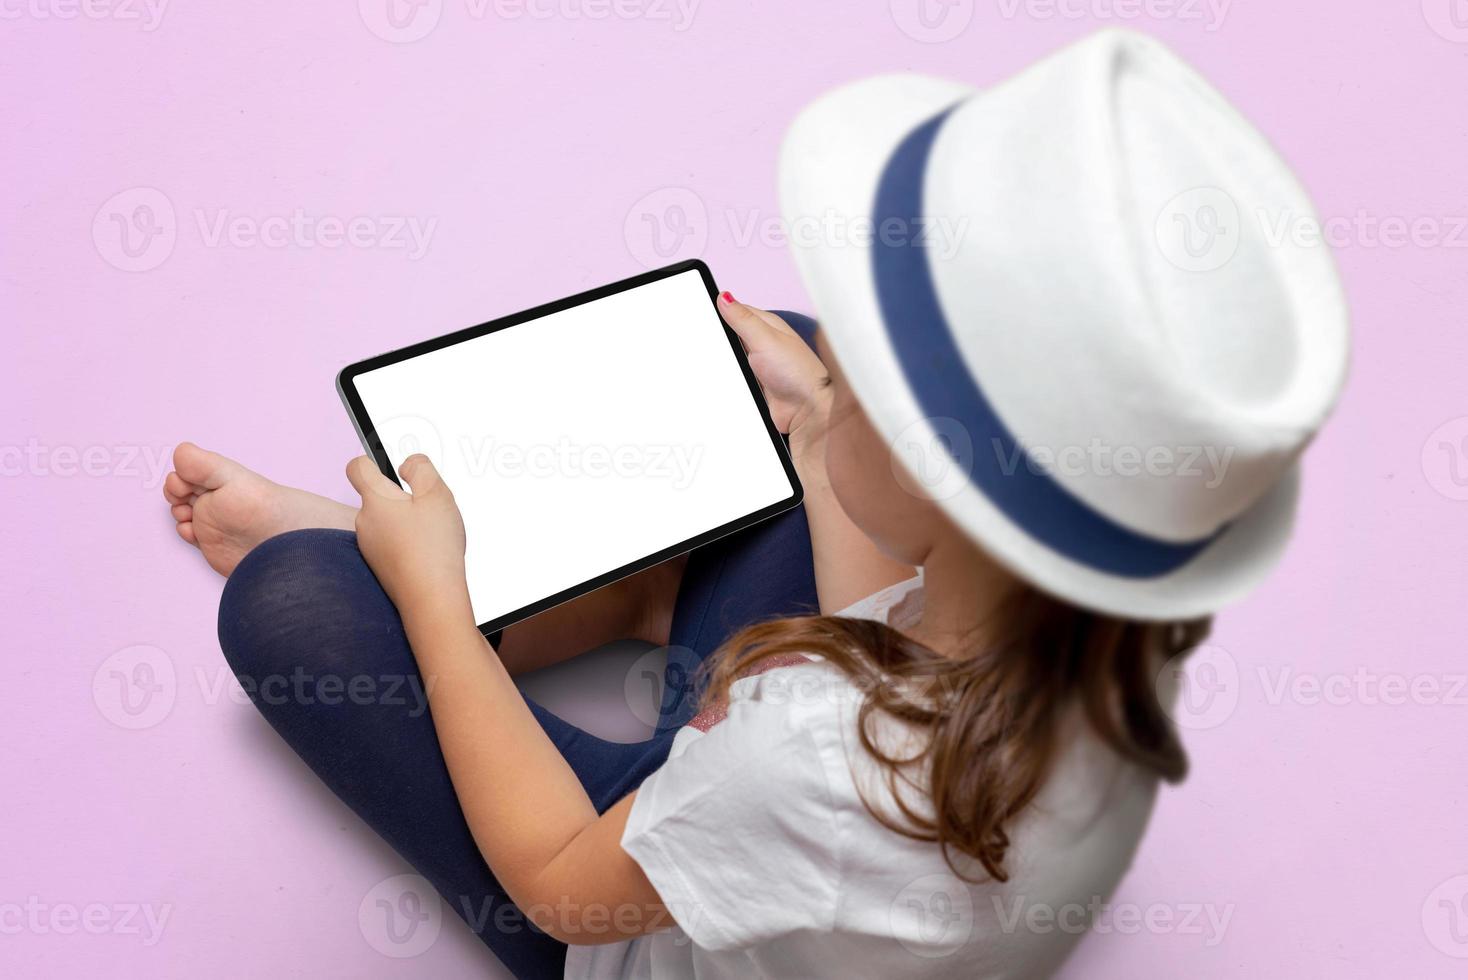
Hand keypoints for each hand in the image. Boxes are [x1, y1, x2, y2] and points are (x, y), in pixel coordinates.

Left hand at [346, 454, 469, 617]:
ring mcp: (369, 546)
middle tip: (428, 507)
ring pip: (386, 522)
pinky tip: (427, 552)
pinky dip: (407, 543)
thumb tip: (407, 463)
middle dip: (402, 497)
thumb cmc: (433, 549)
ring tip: (432, 533)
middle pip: (378, 496)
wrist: (430, 599)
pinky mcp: (379, 565)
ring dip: (406, 522)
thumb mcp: (437, 494)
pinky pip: (391, 543)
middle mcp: (364, 522)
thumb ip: (421, 468)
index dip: (373, 460)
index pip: (357, 467)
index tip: (392, 466)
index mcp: (375, 500)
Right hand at [717, 293, 831, 455]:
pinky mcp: (754, 386)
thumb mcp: (766, 339)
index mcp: (767, 326)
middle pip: (729, 336)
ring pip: (729, 359)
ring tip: (712, 364)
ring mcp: (758, 366)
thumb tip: (724, 297)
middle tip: (703, 343)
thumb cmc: (798, 373)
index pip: (735, 311)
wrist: (808, 412)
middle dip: (717, 340)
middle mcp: (762, 344)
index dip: (717, 311)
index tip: (697, 313)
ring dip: (722, 363)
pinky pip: (733, 379)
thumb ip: (743, 319)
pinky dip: (726, 380)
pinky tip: (720, 381)